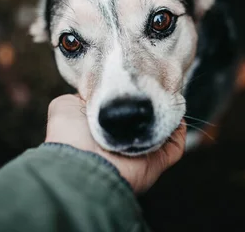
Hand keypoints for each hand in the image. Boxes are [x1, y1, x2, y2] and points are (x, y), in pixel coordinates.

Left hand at [45, 94, 185, 193]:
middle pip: (143, 122)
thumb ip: (81, 96)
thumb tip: (95, 91)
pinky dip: (178, 131)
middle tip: (157, 86)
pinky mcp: (157, 161)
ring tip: (169, 95)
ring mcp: (140, 153)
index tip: (136, 80)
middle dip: (151, 104)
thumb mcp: (65, 106)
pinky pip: (175, 146)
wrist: (81, 165)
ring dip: (167, 114)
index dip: (129, 96)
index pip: (121, 112)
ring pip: (162, 132)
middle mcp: (122, 142)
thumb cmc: (70, 135)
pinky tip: (175, 113)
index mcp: (102, 130)